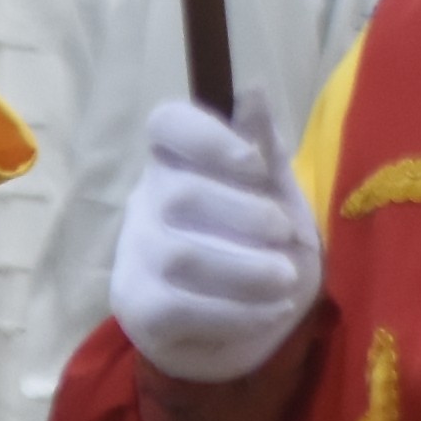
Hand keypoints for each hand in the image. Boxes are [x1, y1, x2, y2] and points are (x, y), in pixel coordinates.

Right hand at [111, 93, 320, 385]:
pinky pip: (181, 306)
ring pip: (181, 255)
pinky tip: (269, 310)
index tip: (253, 164)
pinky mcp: (138, 307)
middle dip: (247, 216)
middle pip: (181, 193)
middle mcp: (146, 201)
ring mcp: (135, 255)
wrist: (246, 331)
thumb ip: (265, 150)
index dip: (207, 135)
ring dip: (247, 270)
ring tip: (285, 281)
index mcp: (178, 161)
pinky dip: (237, 311)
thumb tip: (254, 89)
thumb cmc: (259, 249)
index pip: (166, 124)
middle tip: (286, 236)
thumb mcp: (276, 198)